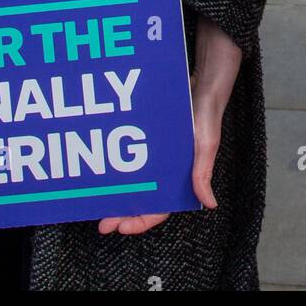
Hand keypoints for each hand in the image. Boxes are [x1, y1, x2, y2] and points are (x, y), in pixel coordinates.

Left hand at [98, 16, 240, 234]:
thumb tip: (208, 203)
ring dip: (116, 194)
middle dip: (122, 213)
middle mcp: (165, 169)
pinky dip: (115, 165)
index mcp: (181, 175)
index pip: (160, 208)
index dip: (140, 221)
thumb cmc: (206, 111)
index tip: (121, 226)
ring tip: (96, 201)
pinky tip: (100, 170)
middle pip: (142, 200)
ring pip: (133, 182)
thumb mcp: (206, 142)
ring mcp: (154, 154)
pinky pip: (127, 156)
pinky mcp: (146, 137)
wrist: (198, 78)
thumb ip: (202, 172)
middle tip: (101, 222)